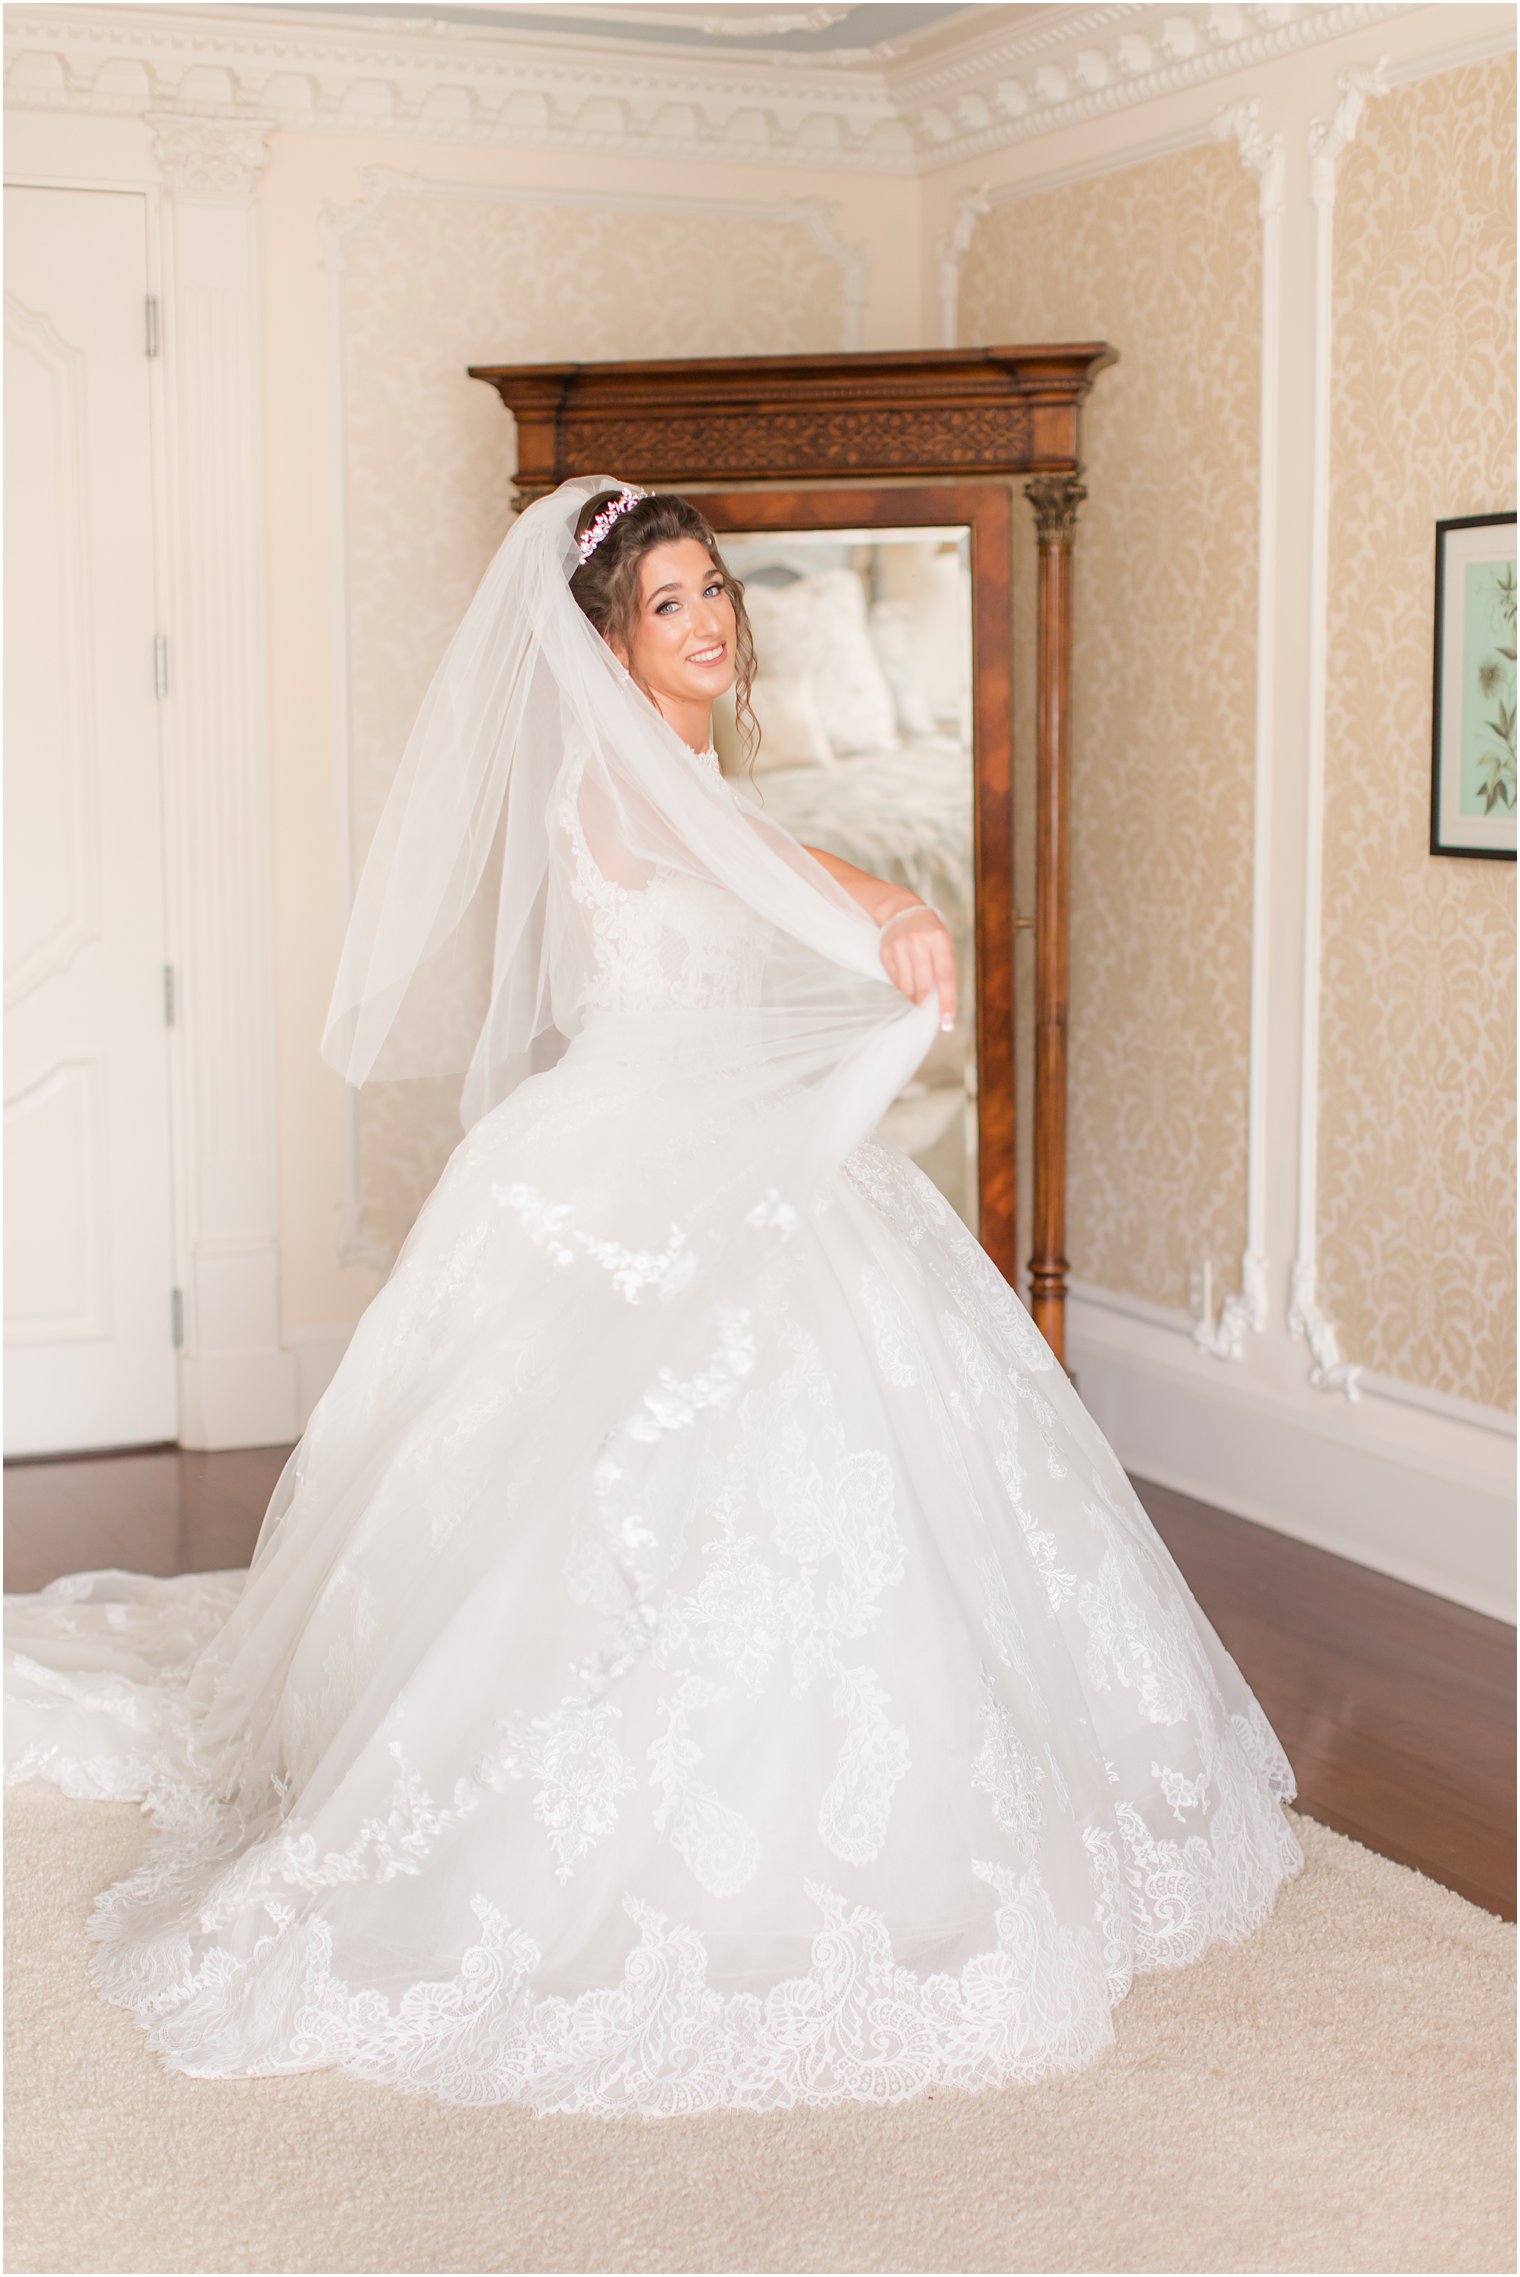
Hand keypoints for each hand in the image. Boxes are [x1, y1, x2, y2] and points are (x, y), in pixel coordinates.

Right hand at [878, 903, 956, 1029]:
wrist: (902, 911)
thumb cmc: (929, 933)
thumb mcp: (943, 944)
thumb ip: (943, 969)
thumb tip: (938, 1003)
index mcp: (939, 939)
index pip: (945, 977)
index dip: (946, 1001)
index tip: (947, 1022)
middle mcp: (918, 942)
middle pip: (923, 985)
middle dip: (926, 1001)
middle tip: (927, 1006)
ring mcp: (899, 946)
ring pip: (906, 987)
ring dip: (913, 995)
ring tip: (917, 990)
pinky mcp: (885, 952)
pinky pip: (894, 981)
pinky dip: (902, 986)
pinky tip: (906, 977)